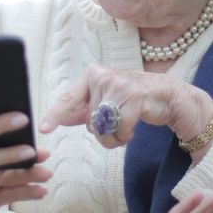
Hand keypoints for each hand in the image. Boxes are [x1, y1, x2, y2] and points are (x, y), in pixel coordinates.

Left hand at [40, 65, 212, 150]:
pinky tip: (134, 127)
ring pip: (103, 127)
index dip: (55, 115)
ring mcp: (119, 85)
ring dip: (115, 137)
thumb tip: (61, 118)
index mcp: (93, 75)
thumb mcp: (107, 102)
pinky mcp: (135, 97)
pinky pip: (120, 129)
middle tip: (118, 124)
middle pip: (90, 121)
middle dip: (103, 131)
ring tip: (126, 127)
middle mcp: (103, 76)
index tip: (43, 128)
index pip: (69, 98)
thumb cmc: (136, 99)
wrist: (169, 96)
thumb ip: (84, 109)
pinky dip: (126, 136)